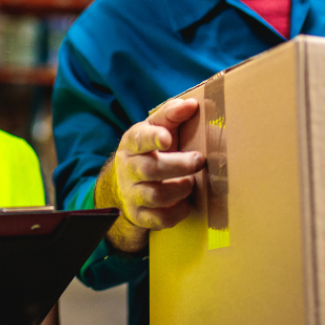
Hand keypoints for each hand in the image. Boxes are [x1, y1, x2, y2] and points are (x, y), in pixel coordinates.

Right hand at [96, 98, 203, 250]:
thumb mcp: (155, 129)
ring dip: (179, 189)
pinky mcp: (140, 215)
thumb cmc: (149, 151)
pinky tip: (187, 203)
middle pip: (149, 169)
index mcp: (132, 143)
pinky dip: (177, 212)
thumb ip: (171, 115)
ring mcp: (132, 193)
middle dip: (178, 166)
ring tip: (192, 182)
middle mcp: (128, 168)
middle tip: (199, 160)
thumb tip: (192, 104)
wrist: (125, 185)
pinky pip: (159, 219)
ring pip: (154, 195)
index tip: (168, 138)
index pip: (140, 139)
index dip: (153, 138)